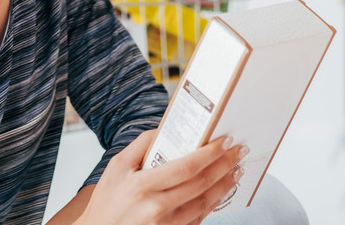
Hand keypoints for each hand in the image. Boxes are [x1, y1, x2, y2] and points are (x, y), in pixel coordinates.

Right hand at [79, 130, 246, 224]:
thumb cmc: (106, 203)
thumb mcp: (116, 167)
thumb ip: (140, 145)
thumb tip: (164, 128)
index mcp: (142, 186)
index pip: (186, 167)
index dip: (209, 154)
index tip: (224, 141)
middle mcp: (156, 208)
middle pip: (200, 184)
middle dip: (224, 166)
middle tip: (238, 152)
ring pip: (204, 203)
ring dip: (224, 186)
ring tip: (235, 171)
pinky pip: (197, 219)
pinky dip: (212, 205)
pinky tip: (219, 192)